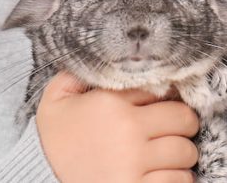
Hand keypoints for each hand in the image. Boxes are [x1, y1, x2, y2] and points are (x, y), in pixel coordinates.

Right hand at [35, 69, 200, 182]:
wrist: (40, 180)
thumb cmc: (53, 142)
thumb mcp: (56, 101)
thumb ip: (76, 75)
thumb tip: (98, 56)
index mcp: (113, 104)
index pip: (163, 92)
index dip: (166, 98)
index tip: (160, 106)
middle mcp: (129, 132)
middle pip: (184, 120)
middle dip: (183, 125)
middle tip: (174, 130)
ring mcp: (136, 164)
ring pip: (186, 153)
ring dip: (182, 155)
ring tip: (168, 156)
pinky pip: (179, 182)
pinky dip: (178, 179)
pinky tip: (163, 176)